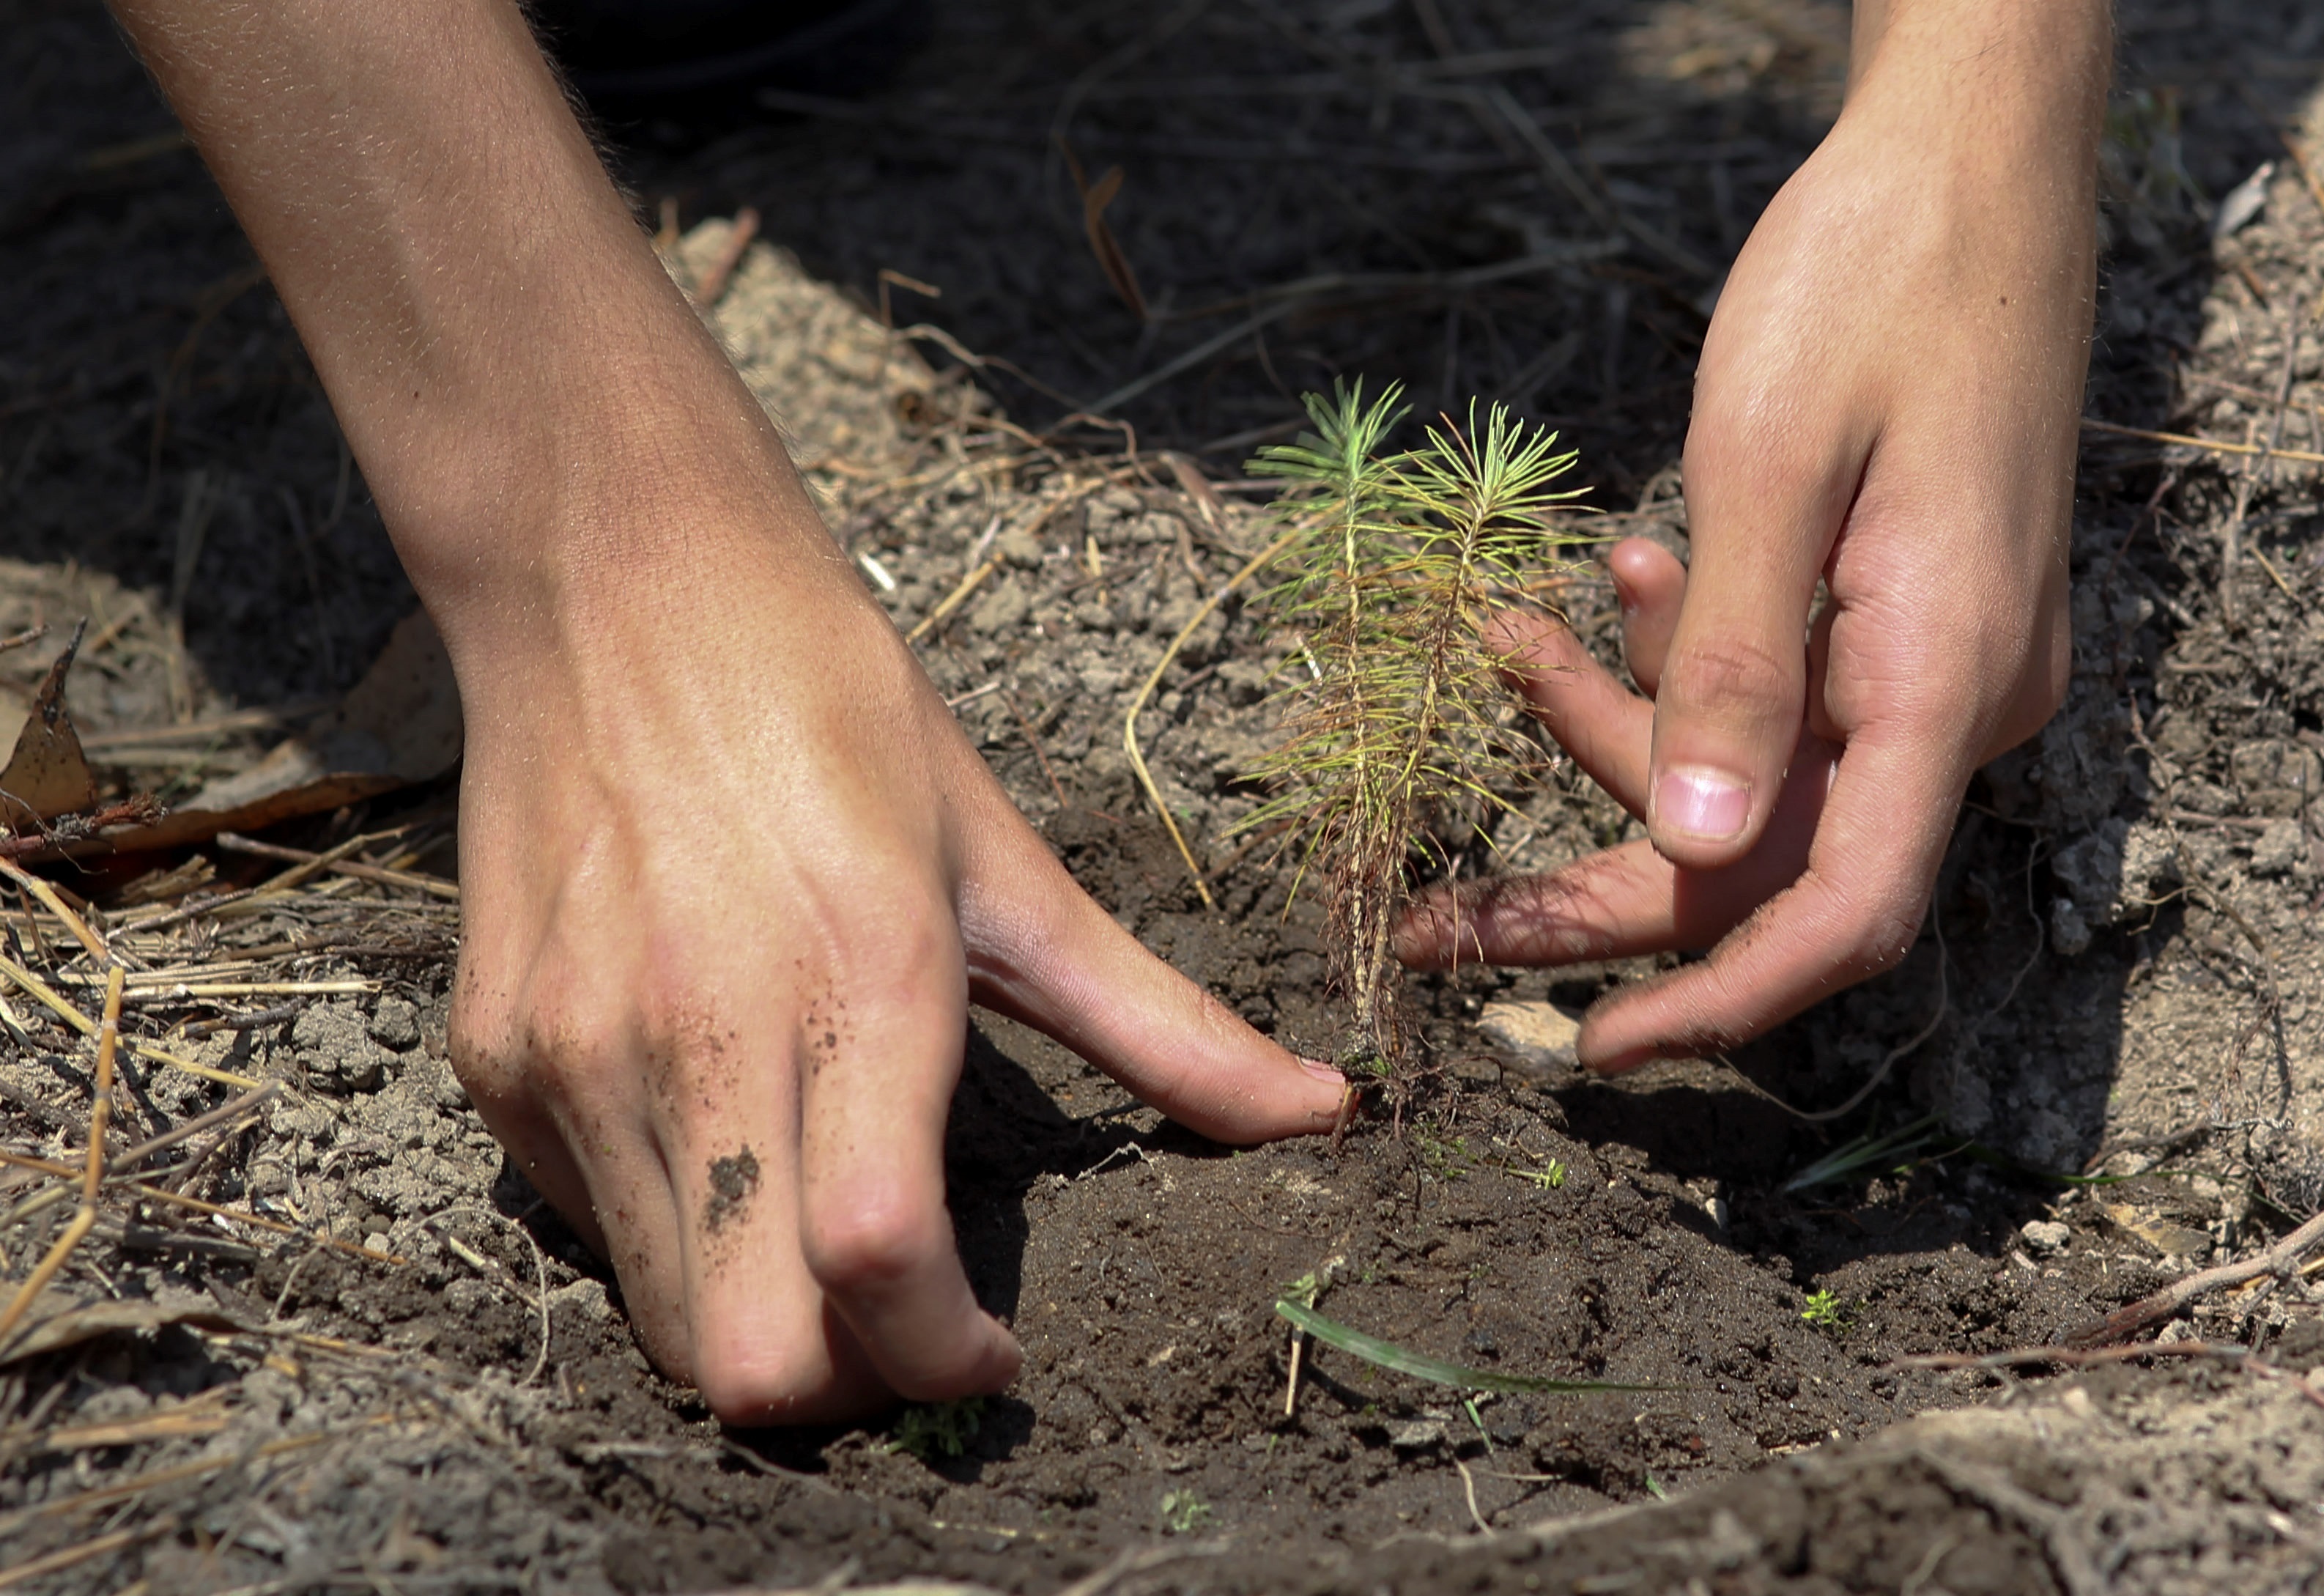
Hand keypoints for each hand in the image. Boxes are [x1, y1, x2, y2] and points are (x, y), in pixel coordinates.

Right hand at [444, 522, 1345, 1423]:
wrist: (611, 580)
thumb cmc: (831, 703)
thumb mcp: (1008, 859)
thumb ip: (1159, 1020)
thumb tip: (1322, 1109)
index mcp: (859, 975)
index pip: (881, 1263)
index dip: (947, 1360)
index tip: (996, 1352)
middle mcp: (699, 1031)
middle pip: (752, 1357)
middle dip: (851, 1388)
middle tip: (910, 1323)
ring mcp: (576, 1052)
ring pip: (665, 1323)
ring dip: (764, 1326)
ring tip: (825, 1241)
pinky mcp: (493, 1056)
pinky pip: (592, 1228)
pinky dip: (674, 1239)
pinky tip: (731, 1143)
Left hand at [1400, 2, 2106, 1069]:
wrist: (1969, 158)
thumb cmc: (1872, 282)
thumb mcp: (1768, 466)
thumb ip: (1728, 670)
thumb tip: (1686, 852)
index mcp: (1943, 681)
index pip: (1842, 914)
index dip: (1719, 1002)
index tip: (1592, 1049)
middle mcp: (1957, 699)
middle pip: (1767, 861)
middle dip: (1598, 888)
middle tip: (1438, 916)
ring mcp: (1938, 660)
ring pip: (1756, 772)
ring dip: (1621, 730)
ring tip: (1514, 640)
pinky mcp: (1906, 615)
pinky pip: (1782, 692)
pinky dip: (1688, 661)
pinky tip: (1625, 577)